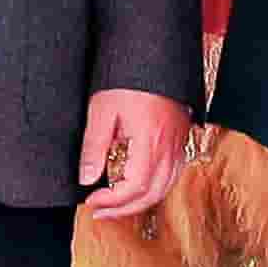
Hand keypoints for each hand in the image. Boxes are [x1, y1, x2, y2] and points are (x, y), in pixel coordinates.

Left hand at [75, 88, 188, 222]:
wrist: (154, 55)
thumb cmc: (129, 77)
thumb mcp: (102, 110)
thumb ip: (94, 147)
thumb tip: (87, 177)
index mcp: (150, 141)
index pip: (133, 187)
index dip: (112, 201)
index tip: (92, 199)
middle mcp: (168, 147)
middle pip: (151, 194)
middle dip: (124, 209)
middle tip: (100, 211)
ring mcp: (178, 143)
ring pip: (165, 187)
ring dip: (140, 202)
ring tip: (117, 205)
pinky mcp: (180, 138)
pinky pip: (173, 174)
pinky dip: (155, 188)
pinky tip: (139, 185)